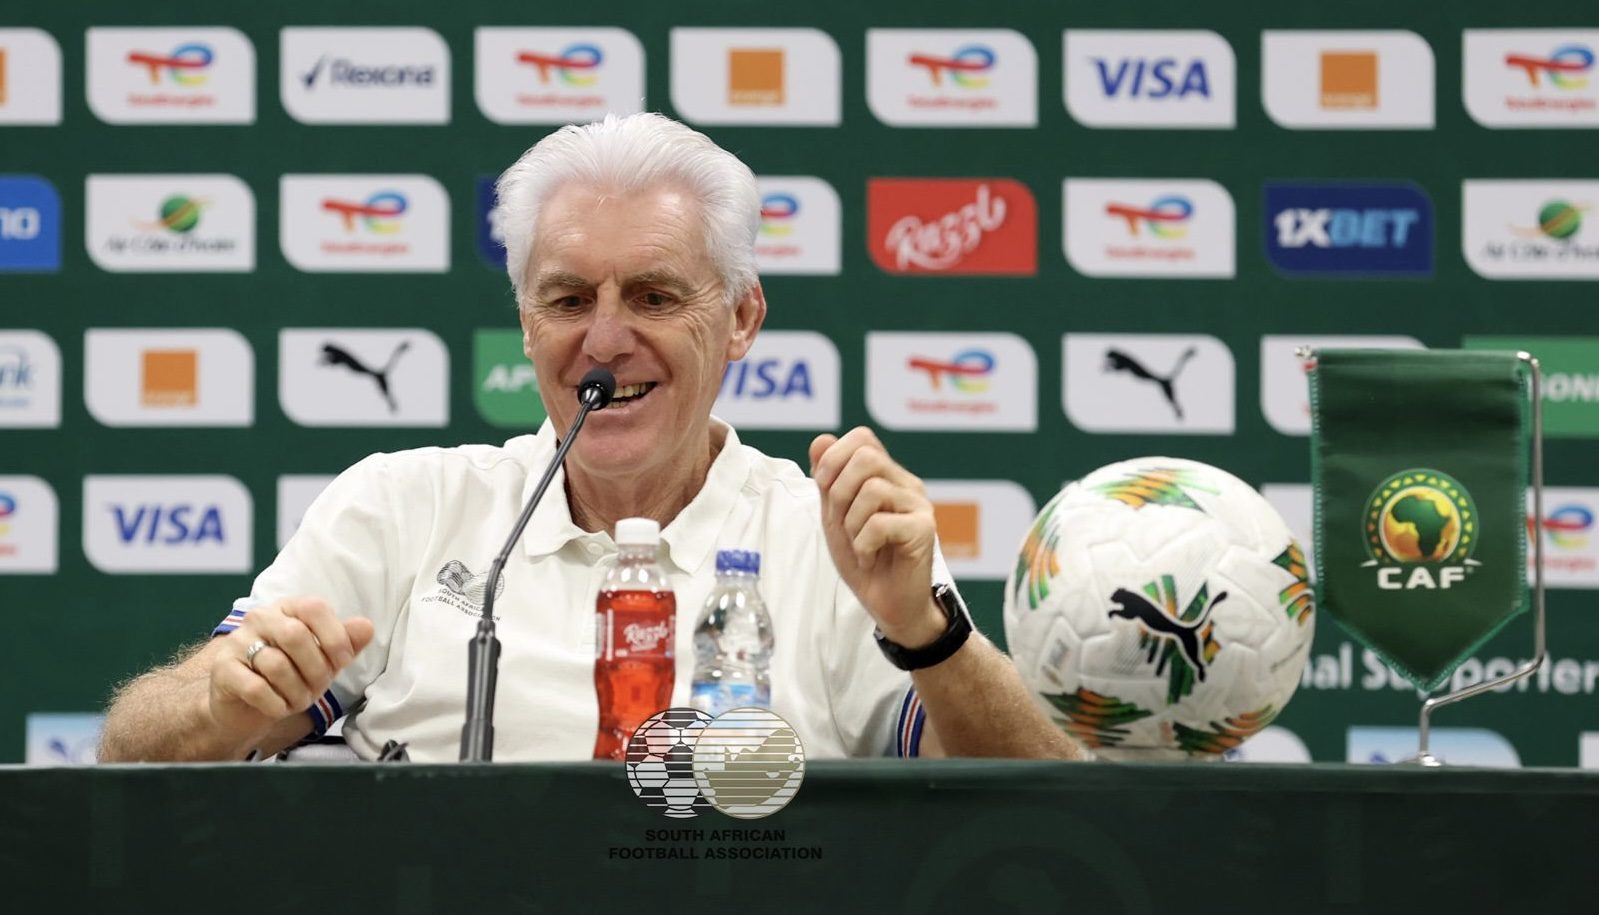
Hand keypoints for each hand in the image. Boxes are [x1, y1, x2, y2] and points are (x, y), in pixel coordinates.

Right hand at [208, 597, 374, 741]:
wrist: (243, 705)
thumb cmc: (289, 676)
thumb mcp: (323, 659)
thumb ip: (345, 642)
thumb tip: (366, 627)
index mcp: (289, 609)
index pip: (315, 608)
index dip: (334, 636)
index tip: (342, 661)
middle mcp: (261, 618)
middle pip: (296, 635)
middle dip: (316, 669)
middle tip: (318, 688)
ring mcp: (238, 641)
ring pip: (277, 665)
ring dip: (296, 692)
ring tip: (298, 701)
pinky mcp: (223, 668)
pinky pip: (256, 688)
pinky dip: (275, 704)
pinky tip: (279, 708)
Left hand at [810, 428, 946, 648]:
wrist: (888, 604)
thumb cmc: (865, 560)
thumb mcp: (835, 517)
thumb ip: (828, 480)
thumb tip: (821, 439)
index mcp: (887, 475)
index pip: (862, 438)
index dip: (834, 458)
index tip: (825, 490)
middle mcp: (906, 484)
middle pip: (866, 457)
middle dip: (839, 492)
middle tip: (842, 523)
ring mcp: (918, 505)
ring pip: (872, 489)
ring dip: (852, 523)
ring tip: (859, 544)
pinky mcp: (924, 529)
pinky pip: (880, 523)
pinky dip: (864, 544)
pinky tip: (871, 557)